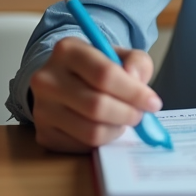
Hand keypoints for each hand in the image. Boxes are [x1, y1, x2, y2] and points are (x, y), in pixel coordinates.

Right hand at [28, 36, 162, 152]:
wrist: (65, 81)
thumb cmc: (97, 68)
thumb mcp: (121, 55)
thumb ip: (137, 62)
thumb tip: (135, 79)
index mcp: (67, 50)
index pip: (104, 74)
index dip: (133, 92)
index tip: (153, 102)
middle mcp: (47, 78)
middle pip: (96, 105)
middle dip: (127, 114)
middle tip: (140, 115)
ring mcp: (42, 108)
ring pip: (90, 130)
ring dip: (116, 129)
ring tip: (123, 119)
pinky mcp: (43, 133)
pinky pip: (81, 145)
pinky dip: (102, 140)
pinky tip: (106, 126)